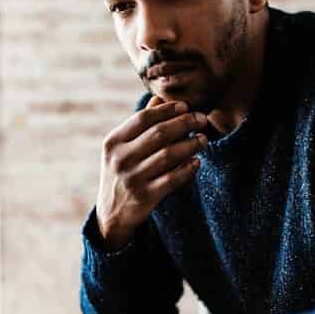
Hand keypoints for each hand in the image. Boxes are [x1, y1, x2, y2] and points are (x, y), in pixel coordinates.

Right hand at [95, 96, 208, 249]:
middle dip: (185, 123)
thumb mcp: (121, 148)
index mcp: (113, 142)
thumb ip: (138, 125)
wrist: (111, 214)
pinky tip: (196, 162)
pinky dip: (187, 169)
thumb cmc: (121, 173)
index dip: (167, 110)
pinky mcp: (145, 197)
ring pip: (169, 155)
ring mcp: (133, 178)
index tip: (185, 106)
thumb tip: (159, 98)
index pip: (143, 118)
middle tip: (201, 119)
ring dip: (191, 145)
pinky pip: (172, 179)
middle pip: (159, 133)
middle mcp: (121, 158)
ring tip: (203, 140)